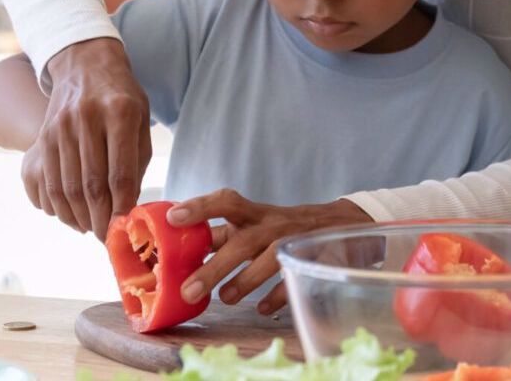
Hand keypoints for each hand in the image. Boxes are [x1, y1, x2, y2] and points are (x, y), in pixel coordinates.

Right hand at [23, 38, 151, 238]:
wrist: (84, 64)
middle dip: (100, 219)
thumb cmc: (122, 96)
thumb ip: (137, 159)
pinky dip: (59, 206)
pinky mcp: (43, 135)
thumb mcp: (141, 118)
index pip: (120, 172)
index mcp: (120, 112)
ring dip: (79, 217)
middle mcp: (86, 118)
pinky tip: (73, 214)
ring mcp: (60, 127)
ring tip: (92, 229)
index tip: (125, 227)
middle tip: (107, 237)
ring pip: (66, 187)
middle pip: (91, 184)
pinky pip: (48, 181)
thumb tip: (130, 206)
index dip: (122, 206)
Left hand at [167, 191, 373, 313]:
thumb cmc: (280, 227)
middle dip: (216, 267)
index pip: (226, 202)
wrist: (338, 224)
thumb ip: (219, 235)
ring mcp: (295, 241)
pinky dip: (277, 295)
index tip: (173, 218)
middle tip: (189, 291)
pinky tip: (262, 309)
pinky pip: (296, 278)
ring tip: (225, 298)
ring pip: (271, 258)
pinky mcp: (314, 258)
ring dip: (246, 280)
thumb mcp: (252, 224)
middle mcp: (273, 224)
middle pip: (243, 242)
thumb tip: (173, 251)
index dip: (200, 208)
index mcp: (254, 213)